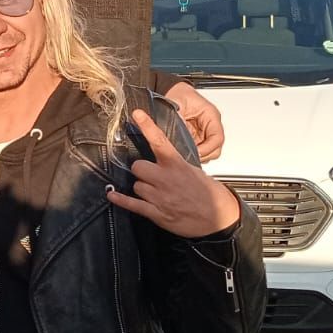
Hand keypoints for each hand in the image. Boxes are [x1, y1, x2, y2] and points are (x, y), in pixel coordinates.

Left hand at [105, 109, 239, 238]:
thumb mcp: (195, 172)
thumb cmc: (209, 195)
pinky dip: (121, 200)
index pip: (160, 141)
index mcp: (177, 165)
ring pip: (136, 185)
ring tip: (154, 192)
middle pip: (137, 166)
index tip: (137, 114)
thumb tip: (161, 160)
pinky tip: (113, 195)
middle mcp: (166, 179)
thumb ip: (175, 164)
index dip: (147, 126)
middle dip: (141, 170)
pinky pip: (132, 204)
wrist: (219, 218)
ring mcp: (160, 197)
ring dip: (141, 187)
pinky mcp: (156, 213)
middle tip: (149, 174)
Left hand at [164, 80, 223, 162]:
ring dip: (199, 156)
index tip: (196, 153)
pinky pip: (200, 150)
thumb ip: (177, 122)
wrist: (171, 91)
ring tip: (185, 156)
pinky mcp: (197, 138)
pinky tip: (183, 154)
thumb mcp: (175, 106)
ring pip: (209, 152)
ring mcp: (205, 133)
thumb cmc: (176, 94)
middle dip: (204, 155)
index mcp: (211, 115)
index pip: (217, 138)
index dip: (207, 149)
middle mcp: (211, 125)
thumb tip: (175, 138)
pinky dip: (193, 154)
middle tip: (189, 157)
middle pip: (216, 148)